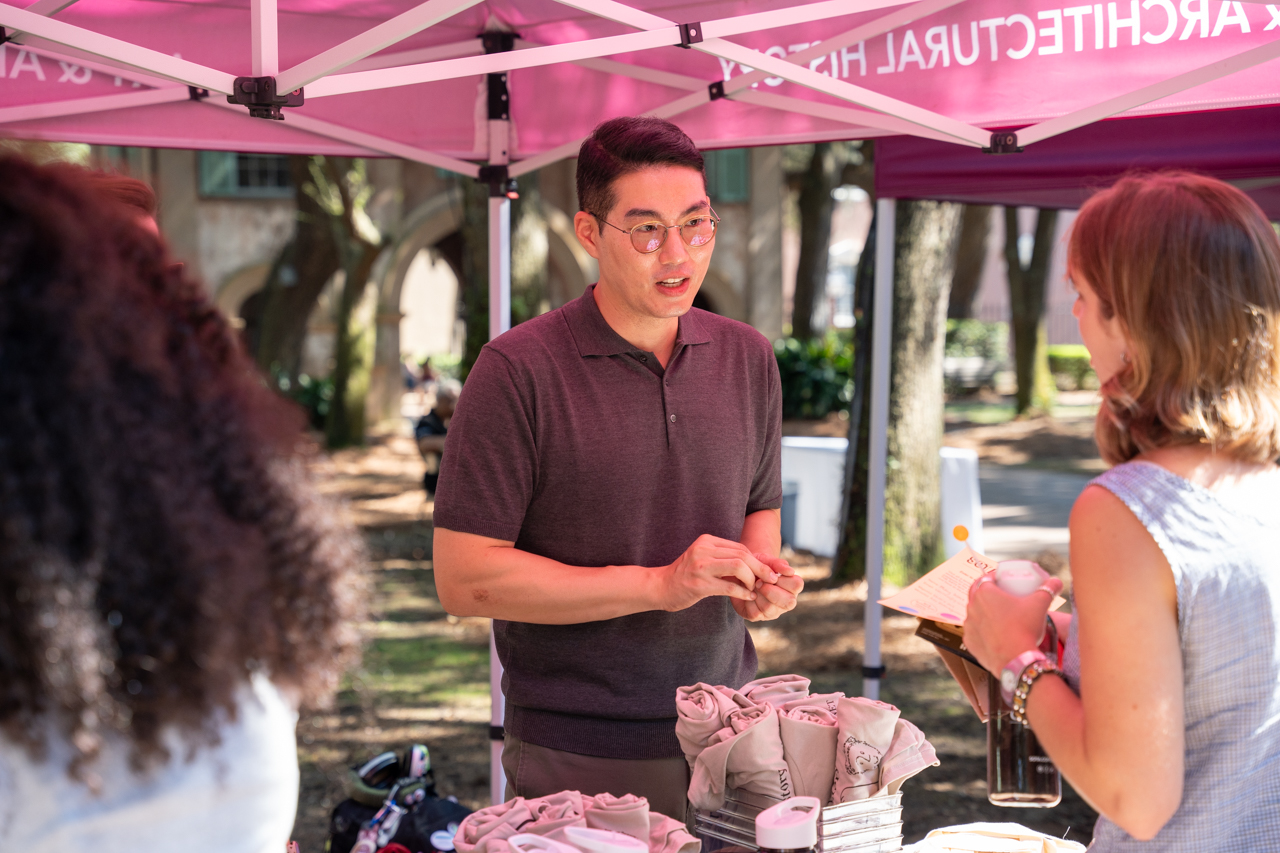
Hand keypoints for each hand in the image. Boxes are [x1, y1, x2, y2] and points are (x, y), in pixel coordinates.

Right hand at [661, 535, 780, 611]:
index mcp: (707, 541)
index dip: (757, 560)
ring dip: (752, 580)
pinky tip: (748, 597)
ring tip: (755, 589)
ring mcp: (701, 567)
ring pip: (738, 567)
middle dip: (760, 569)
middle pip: (742, 555)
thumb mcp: (704, 559)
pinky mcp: (700, 584)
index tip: (767, 571)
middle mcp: (704, 550)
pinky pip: (729, 586)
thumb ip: (724, 559)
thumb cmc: (686, 575)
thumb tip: (754, 565)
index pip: (740, 547)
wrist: (660, 587)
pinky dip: (743, 592)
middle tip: (771, 580)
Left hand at [732, 554, 802, 621]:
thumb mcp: (766, 561)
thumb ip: (778, 564)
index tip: (771, 574)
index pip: (797, 585)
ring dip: (758, 594)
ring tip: (752, 586)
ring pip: (769, 608)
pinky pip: (755, 613)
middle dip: (771, 591)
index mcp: (792, 587)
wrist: (740, 573)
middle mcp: (786, 601)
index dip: (783, 580)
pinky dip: (748, 601)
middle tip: (758, 583)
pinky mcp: (757, 617)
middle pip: (789, 602)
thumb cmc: (757, 566)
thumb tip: (790, 571)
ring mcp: (773, 611)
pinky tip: (747, 594)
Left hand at [963, 571, 1062, 673]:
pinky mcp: (969, 641)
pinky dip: (982, 631)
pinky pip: (974, 632)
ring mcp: (969, 625)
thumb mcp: (1040, 604)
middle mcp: (972, 607)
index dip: (994, 577)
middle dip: (988, 593)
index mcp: (984, 593)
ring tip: (999, 616)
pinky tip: (993, 633)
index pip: (985, 578)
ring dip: (984, 613)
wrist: (1016, 659)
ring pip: (975, 614)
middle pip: (977, 594)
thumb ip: (1048, 589)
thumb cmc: (1025, 629)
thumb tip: (1056, 582)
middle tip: (1002, 597)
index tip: (1003, 581)